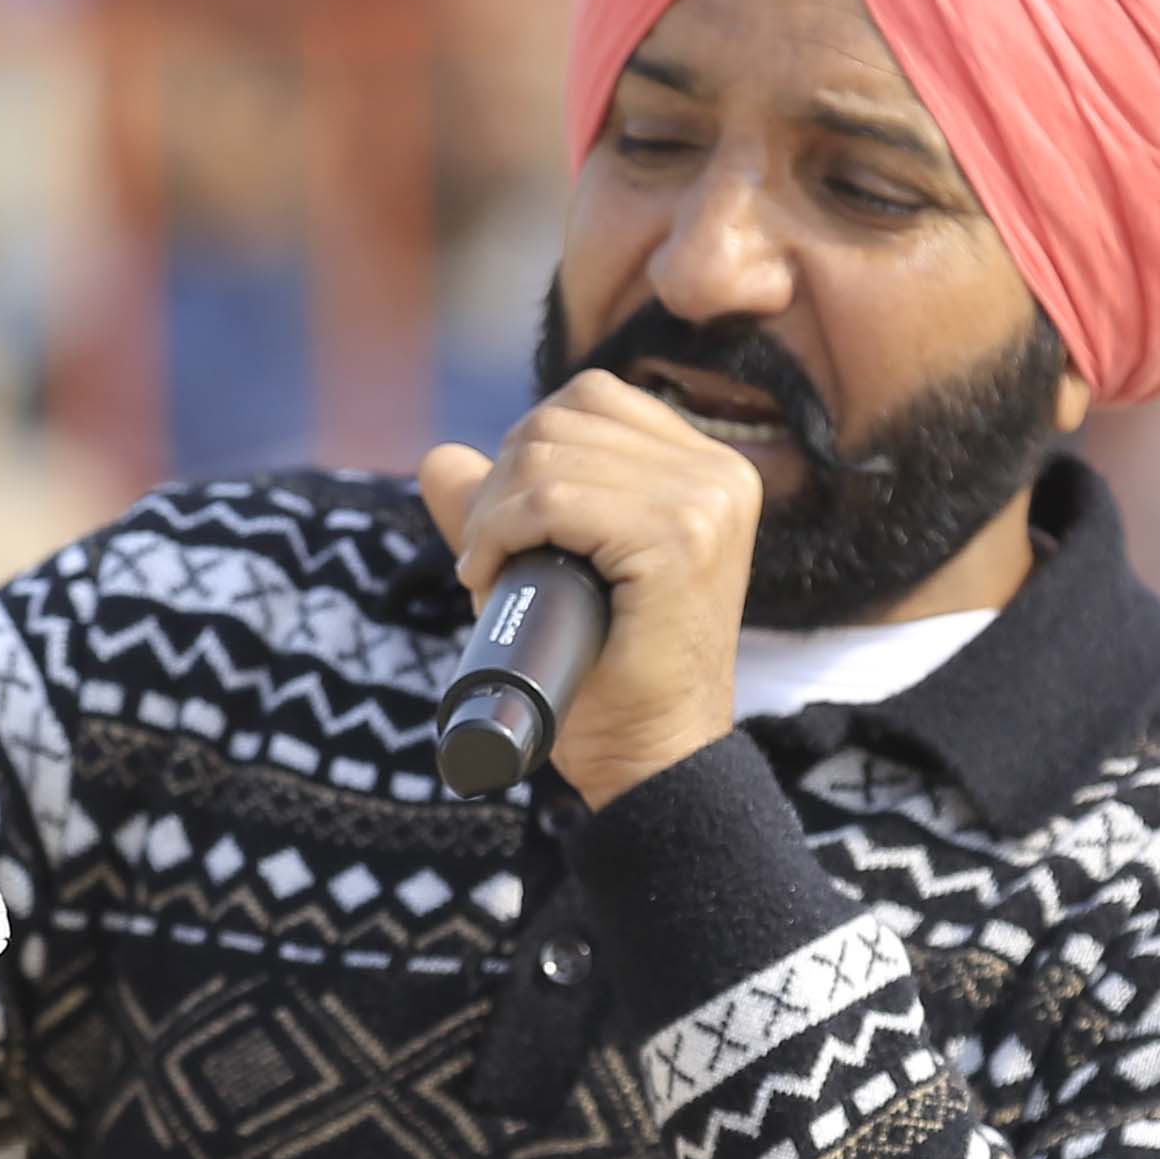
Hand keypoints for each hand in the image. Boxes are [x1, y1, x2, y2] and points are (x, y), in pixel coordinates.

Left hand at [415, 372, 760, 807]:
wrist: (650, 757)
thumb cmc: (605, 676)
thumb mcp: (553, 571)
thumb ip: (502, 508)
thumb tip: (440, 457)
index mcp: (707, 468)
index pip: (589, 400)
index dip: (524, 453)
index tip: (504, 531)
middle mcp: (719, 472)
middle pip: (562, 418)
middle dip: (498, 483)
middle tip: (484, 559)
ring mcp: (706, 501)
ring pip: (547, 455)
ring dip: (491, 513)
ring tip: (486, 571)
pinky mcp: (679, 539)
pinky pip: (553, 501)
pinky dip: (499, 532)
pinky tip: (486, 574)